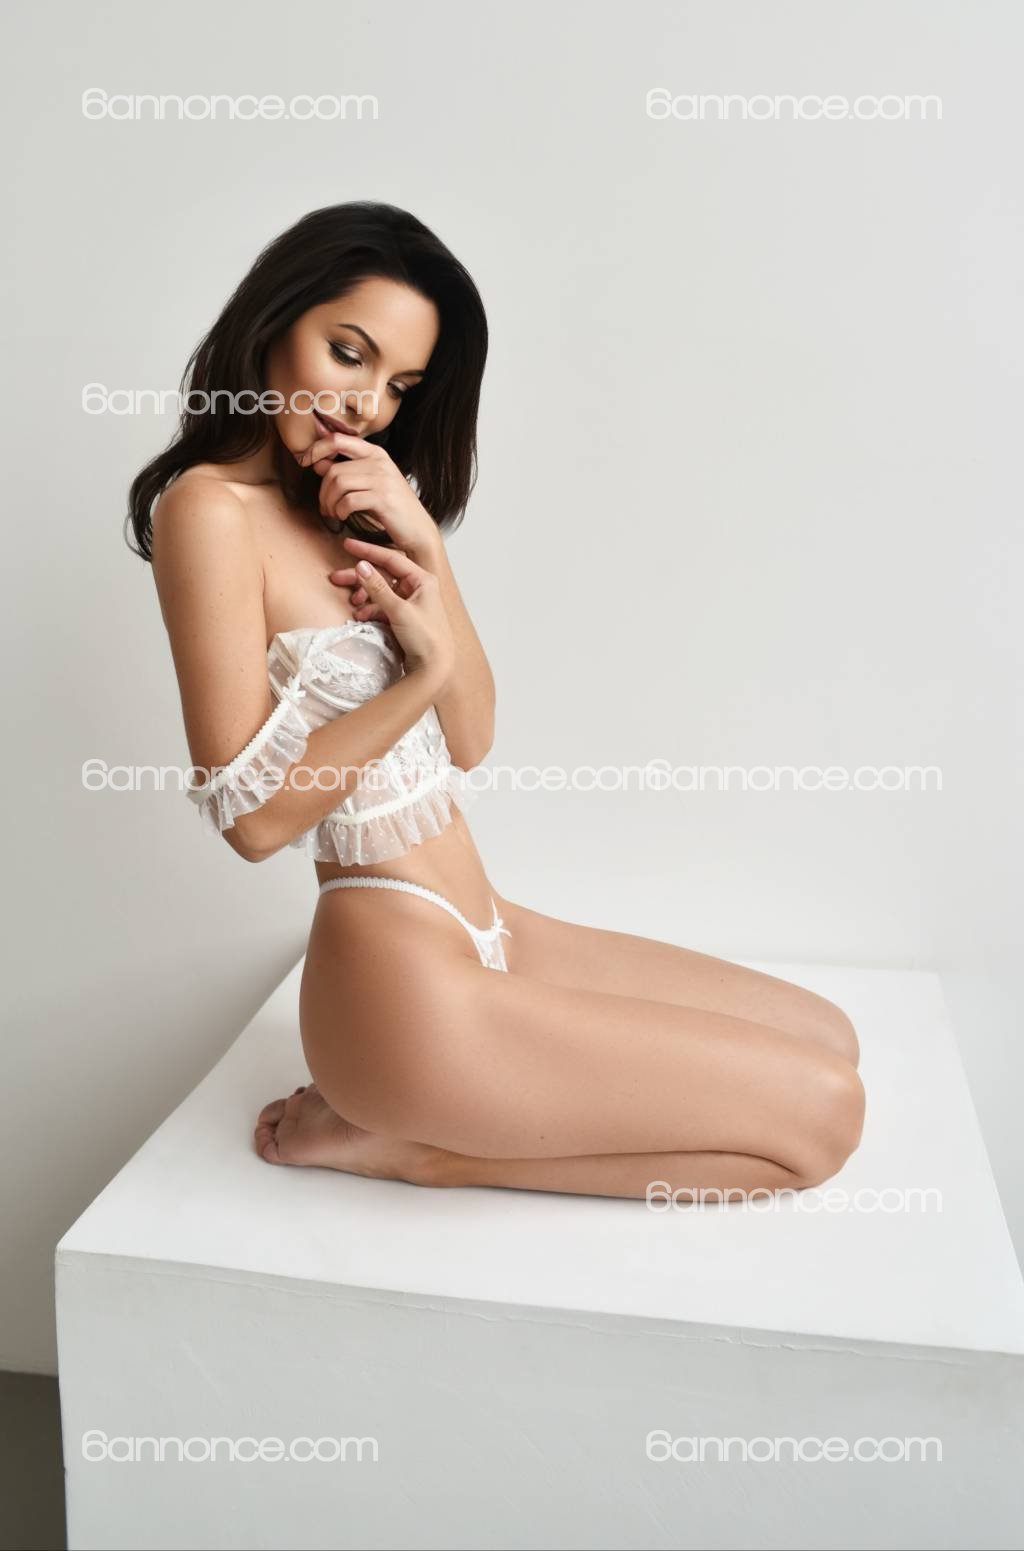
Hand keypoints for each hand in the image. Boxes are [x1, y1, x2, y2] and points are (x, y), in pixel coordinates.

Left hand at [297, 430, 441, 562]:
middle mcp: (379, 462)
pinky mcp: (383, 498)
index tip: (304, 461)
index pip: (338, 440)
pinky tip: (344, 517)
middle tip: (325, 508)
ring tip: (334, 513)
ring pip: (338, 483)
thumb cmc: (391, 508)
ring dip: (330, 503)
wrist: (418, 530)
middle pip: (334, 469)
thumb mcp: (368, 485)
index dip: (316, 448)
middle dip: (323, 492)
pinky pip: (348, 500)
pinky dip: (340, 511)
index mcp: (375, 453)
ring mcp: (382, 479)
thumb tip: (317, 462)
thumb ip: (345, 472)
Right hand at [343, 545, 454, 684]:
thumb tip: (361, 566)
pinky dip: (370, 610)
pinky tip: (361, 616)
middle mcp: (417, 588)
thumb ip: (378, 588)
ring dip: (364, 596)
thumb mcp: (399, 610)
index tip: (348, 545)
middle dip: (360, 577)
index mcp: (422, 580)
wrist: (433, 669)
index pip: (391, 558)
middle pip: (383, 575)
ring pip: (380, 592)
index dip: (368, 551)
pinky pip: (382, 607)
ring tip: (351, 602)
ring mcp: (410, 603)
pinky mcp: (403, 617)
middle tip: (337, 577)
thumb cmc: (426, 638)